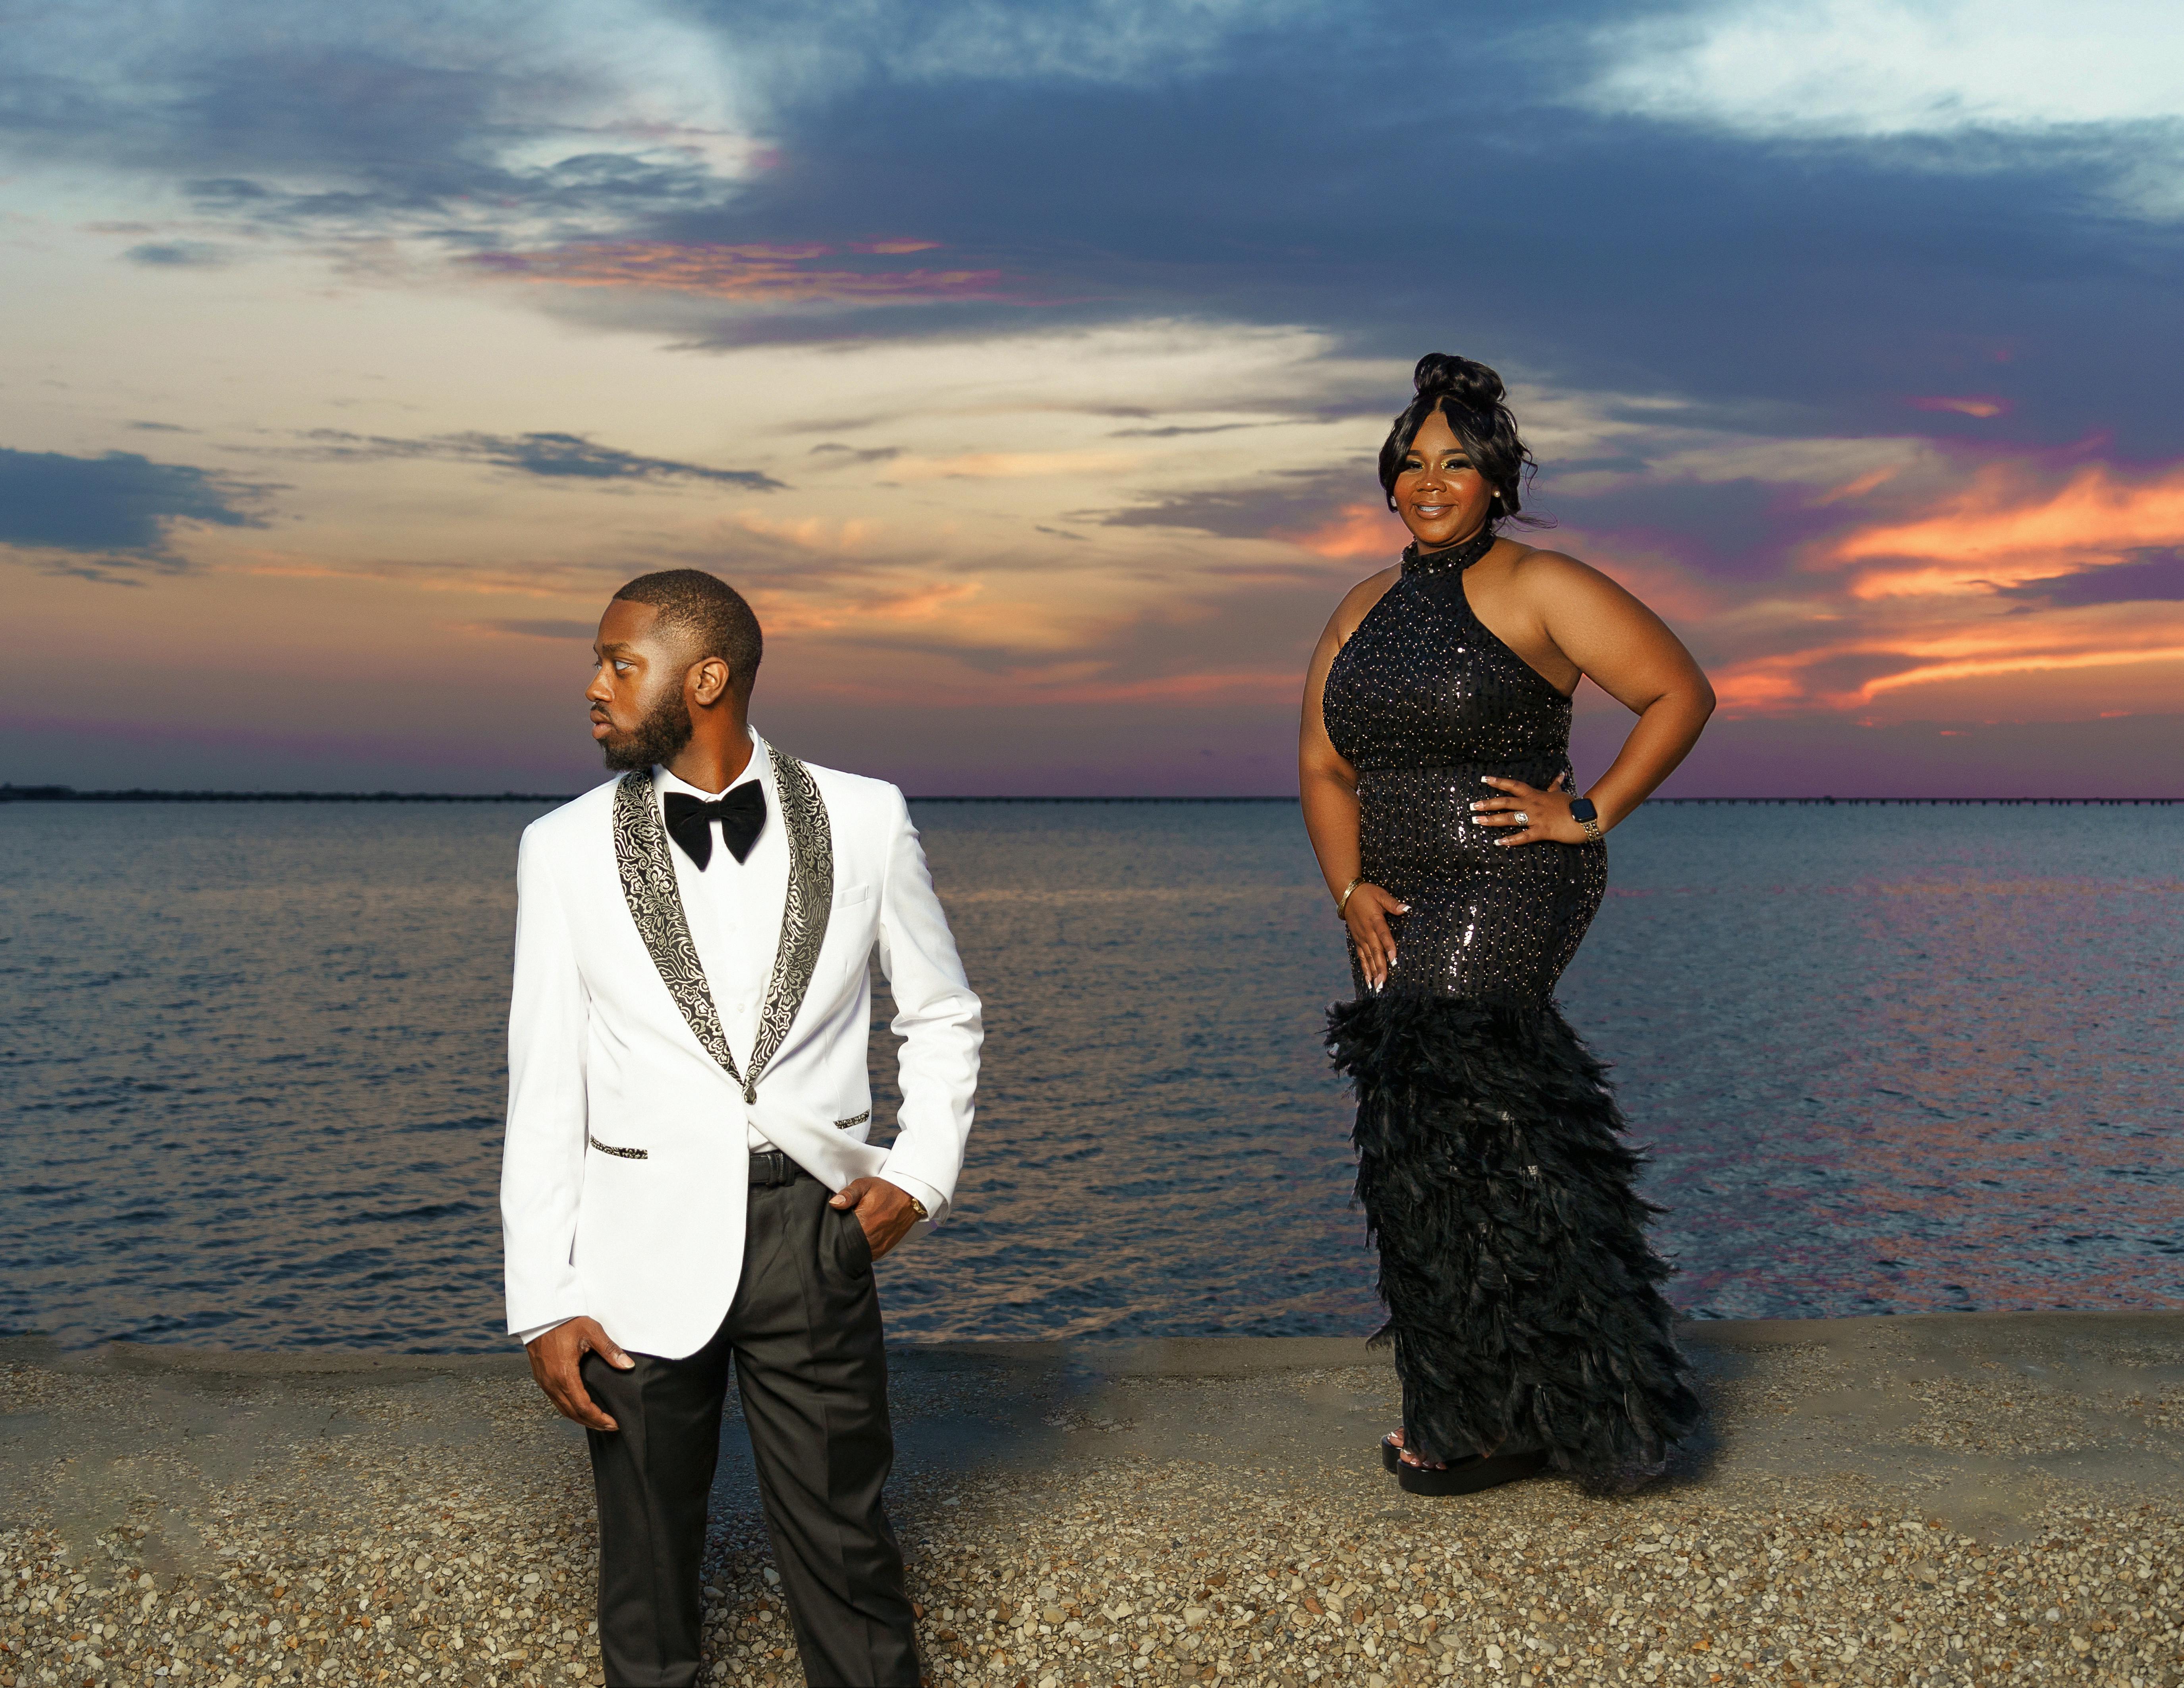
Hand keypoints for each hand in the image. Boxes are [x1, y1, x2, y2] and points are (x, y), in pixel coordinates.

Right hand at [525, 1317, 632, 1431]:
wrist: (541, 1315)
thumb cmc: (565, 1322)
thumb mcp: (591, 1332)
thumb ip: (610, 1350)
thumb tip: (627, 1365)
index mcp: (565, 1375)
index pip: (583, 1407)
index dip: (599, 1418)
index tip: (613, 1423)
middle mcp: (552, 1383)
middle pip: (573, 1413)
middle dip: (592, 1423)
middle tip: (609, 1426)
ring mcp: (544, 1382)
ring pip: (562, 1409)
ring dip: (580, 1418)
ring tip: (596, 1421)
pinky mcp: (541, 1379)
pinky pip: (555, 1401)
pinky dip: (569, 1409)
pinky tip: (579, 1408)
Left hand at [829, 1177, 918, 1260]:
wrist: (910, 1196)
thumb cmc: (885, 1189)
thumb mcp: (864, 1185)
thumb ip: (848, 1194)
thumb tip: (834, 1203)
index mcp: (864, 1221)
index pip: (841, 1234)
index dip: (836, 1230)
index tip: (835, 1225)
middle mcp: (872, 1237)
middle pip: (849, 1246)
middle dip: (843, 1239)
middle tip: (843, 1229)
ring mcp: (879, 1245)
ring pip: (858, 1253)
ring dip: (853, 1246)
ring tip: (852, 1235)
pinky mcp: (884, 1249)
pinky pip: (869, 1255)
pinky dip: (862, 1250)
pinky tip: (860, 1241)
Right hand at [1342, 882, 1408, 989]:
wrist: (1347, 894)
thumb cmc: (1367, 893)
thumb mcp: (1381, 895)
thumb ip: (1393, 904)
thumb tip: (1407, 909)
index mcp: (1375, 920)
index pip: (1383, 935)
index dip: (1389, 947)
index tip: (1394, 960)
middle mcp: (1367, 932)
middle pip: (1375, 952)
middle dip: (1380, 968)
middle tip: (1384, 982)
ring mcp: (1361, 938)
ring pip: (1368, 957)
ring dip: (1373, 972)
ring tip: (1378, 985)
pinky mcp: (1357, 940)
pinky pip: (1361, 957)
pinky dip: (1365, 969)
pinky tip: (1369, 980)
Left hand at [1472, 773, 1588, 845]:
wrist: (1587, 815)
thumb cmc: (1573, 805)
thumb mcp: (1560, 793)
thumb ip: (1555, 785)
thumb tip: (1560, 774)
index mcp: (1535, 794)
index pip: (1513, 786)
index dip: (1498, 782)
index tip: (1484, 779)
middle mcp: (1532, 805)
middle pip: (1506, 802)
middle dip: (1488, 803)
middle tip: (1472, 806)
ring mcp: (1536, 818)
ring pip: (1510, 818)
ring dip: (1492, 820)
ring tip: (1477, 821)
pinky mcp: (1542, 831)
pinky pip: (1523, 836)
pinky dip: (1510, 840)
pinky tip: (1498, 842)